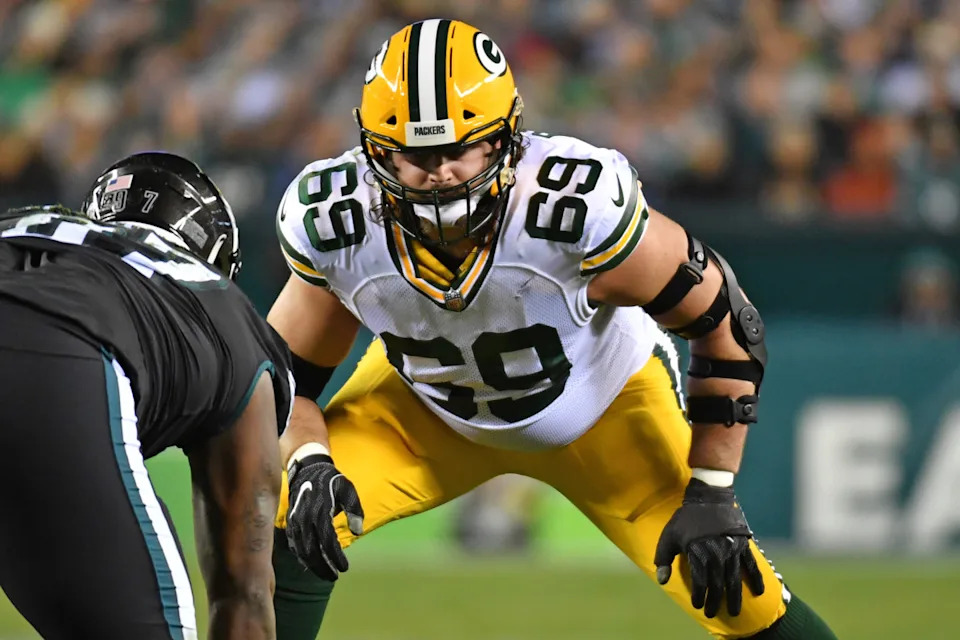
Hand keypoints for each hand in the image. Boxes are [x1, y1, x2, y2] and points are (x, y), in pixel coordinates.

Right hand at [285, 454, 363, 580]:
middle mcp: (304, 519)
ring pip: (302, 551)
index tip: (345, 568)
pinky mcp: (290, 524)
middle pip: (312, 551)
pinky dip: (302, 557)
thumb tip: (358, 531)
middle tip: (334, 577)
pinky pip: (294, 545)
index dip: (336, 557)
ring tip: (326, 575)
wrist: (307, 471)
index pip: (328, 541)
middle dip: (323, 567)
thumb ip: (354, 509)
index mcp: (320, 511)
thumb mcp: (347, 490)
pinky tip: (312, 564)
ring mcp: (295, 522)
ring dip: (313, 565)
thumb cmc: (331, 482)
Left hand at [653, 478, 763, 617]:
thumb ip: (664, 558)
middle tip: (713, 614)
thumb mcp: (669, 535)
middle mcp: (717, 553)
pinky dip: (756, 579)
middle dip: (715, 601)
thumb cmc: (686, 518)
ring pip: (734, 579)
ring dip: (735, 597)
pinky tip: (758, 593)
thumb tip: (662, 580)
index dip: (699, 595)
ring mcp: (732, 550)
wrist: (709, 497)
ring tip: (735, 611)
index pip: (700, 581)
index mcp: (698, 552)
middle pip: (718, 584)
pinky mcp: (743, 544)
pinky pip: (751, 565)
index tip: (698, 605)